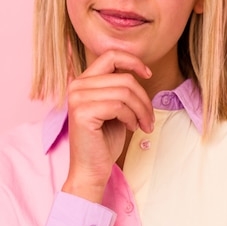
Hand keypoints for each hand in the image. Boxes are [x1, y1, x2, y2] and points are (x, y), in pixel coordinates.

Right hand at [61, 50, 153, 202]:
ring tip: (143, 125)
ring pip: (125, 92)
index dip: (133, 61)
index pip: (110, 55)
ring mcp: (77, 98)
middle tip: (149, 118)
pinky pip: (119, 106)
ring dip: (141, 110)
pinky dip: (131, 118)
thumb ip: (120, 87)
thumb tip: (142, 71)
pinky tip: (131, 128)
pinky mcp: (82, 112)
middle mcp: (77, 85)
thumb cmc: (105, 140)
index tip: (148, 74)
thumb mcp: (115, 107)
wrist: (91, 170)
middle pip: (124, 78)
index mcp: (84, 81)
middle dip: (144, 98)